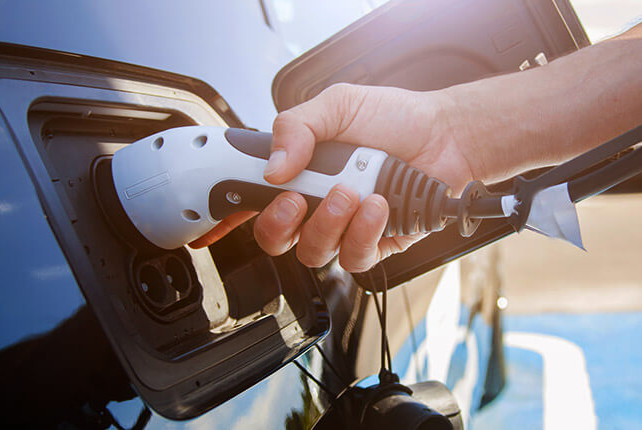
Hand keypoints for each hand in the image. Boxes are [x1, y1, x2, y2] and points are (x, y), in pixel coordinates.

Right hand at [252, 83, 474, 271]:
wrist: (446, 136)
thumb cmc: (395, 118)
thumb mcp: (338, 105)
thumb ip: (297, 127)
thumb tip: (274, 166)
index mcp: (300, 171)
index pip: (254, 198)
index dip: (232, 211)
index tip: (226, 210)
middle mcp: (317, 203)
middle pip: (274, 237)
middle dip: (279, 222)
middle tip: (298, 198)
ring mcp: (344, 226)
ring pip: (312, 251)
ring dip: (328, 222)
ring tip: (351, 192)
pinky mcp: (374, 243)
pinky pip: (354, 256)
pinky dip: (363, 231)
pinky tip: (378, 206)